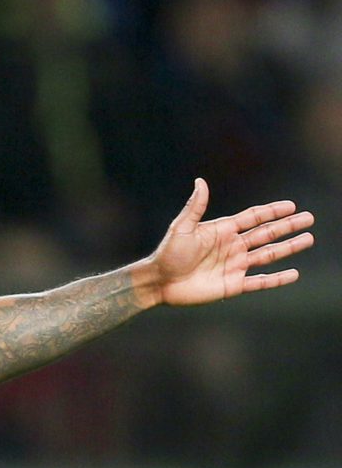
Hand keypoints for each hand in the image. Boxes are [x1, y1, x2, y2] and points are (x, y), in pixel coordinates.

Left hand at [149, 179, 313, 306]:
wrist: (158, 282)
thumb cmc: (167, 253)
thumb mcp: (182, 227)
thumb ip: (195, 206)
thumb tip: (201, 182)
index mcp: (222, 231)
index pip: (253, 218)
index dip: (272, 211)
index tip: (291, 205)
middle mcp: (232, 247)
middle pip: (266, 234)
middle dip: (288, 226)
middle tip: (309, 219)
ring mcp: (234, 266)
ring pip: (268, 255)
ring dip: (288, 248)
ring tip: (308, 239)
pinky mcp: (232, 285)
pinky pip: (260, 282)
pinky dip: (277, 280)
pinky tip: (294, 274)